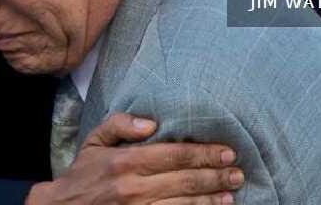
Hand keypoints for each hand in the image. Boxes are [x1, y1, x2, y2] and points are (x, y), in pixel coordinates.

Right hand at [26, 112, 243, 204]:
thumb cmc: (83, 175)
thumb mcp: (94, 141)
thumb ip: (121, 125)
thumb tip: (152, 123)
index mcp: (126, 162)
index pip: (175, 155)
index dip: (204, 153)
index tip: (227, 151)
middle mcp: (133, 188)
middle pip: (185, 180)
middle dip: (216, 176)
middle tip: (237, 173)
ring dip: (211, 200)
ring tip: (231, 195)